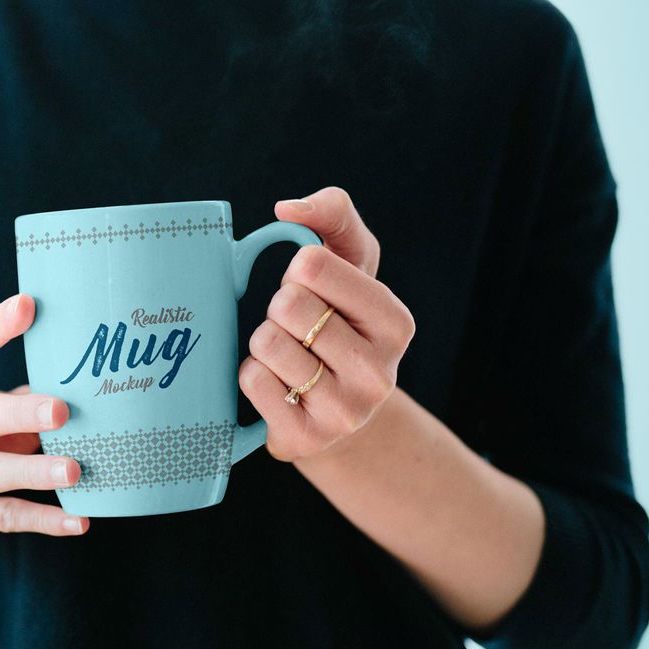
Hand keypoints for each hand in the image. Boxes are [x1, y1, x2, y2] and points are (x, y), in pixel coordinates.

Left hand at [239, 186, 415, 460]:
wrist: (337, 412)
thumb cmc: (339, 323)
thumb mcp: (351, 264)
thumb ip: (333, 215)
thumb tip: (287, 209)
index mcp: (396, 323)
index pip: (312, 265)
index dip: (298, 270)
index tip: (311, 288)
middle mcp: (379, 372)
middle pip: (287, 305)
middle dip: (279, 309)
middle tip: (298, 328)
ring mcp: (344, 412)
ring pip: (266, 343)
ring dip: (264, 343)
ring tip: (289, 357)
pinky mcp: (305, 438)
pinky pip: (252, 380)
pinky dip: (252, 374)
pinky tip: (277, 385)